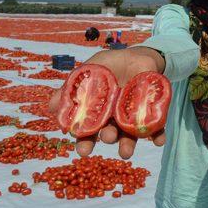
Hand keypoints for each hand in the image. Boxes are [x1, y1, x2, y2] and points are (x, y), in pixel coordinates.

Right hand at [49, 46, 165, 158]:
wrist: (135, 55)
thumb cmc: (107, 67)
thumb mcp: (87, 73)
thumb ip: (71, 88)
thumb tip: (49, 106)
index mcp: (97, 114)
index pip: (89, 132)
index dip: (85, 142)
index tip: (83, 152)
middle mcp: (114, 119)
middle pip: (110, 134)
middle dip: (108, 138)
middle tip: (107, 138)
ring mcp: (133, 116)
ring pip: (131, 135)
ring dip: (128, 143)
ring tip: (126, 151)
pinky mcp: (152, 111)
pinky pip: (156, 126)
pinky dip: (157, 135)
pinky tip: (158, 141)